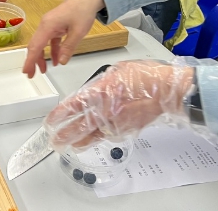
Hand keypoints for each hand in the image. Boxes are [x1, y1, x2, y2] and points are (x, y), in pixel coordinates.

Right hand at [23, 0, 104, 76]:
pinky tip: (54, 59)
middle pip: (35, 45)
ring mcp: (49, 25)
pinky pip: (49, 40)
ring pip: (41, 43)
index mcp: (48, 26)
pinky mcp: (54, 25)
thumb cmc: (82, 11)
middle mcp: (45, 25)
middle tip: (31, 74)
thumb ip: (68, 48)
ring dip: (41, 57)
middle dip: (32, 61)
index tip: (26, 71)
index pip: (35, 46)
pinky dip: (50, 50)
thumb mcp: (78, 32)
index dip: (30, 60)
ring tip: (43, 70)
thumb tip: (60, 62)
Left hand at [44, 61, 194, 150]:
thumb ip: (100, 83)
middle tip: (53, 140)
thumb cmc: (144, 77)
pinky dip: (98, 139)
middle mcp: (106, 110)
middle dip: (64, 135)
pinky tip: (91, 141)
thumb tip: (91, 91)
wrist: (166, 91)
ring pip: (92, 136)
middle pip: (79, 127)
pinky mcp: (125, 131)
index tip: (50, 120)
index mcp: (101, 92)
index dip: (60, 115)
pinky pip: (107, 136)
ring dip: (78, 142)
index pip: (74, 106)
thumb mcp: (115, 71)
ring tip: (67, 146)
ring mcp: (116, 123)